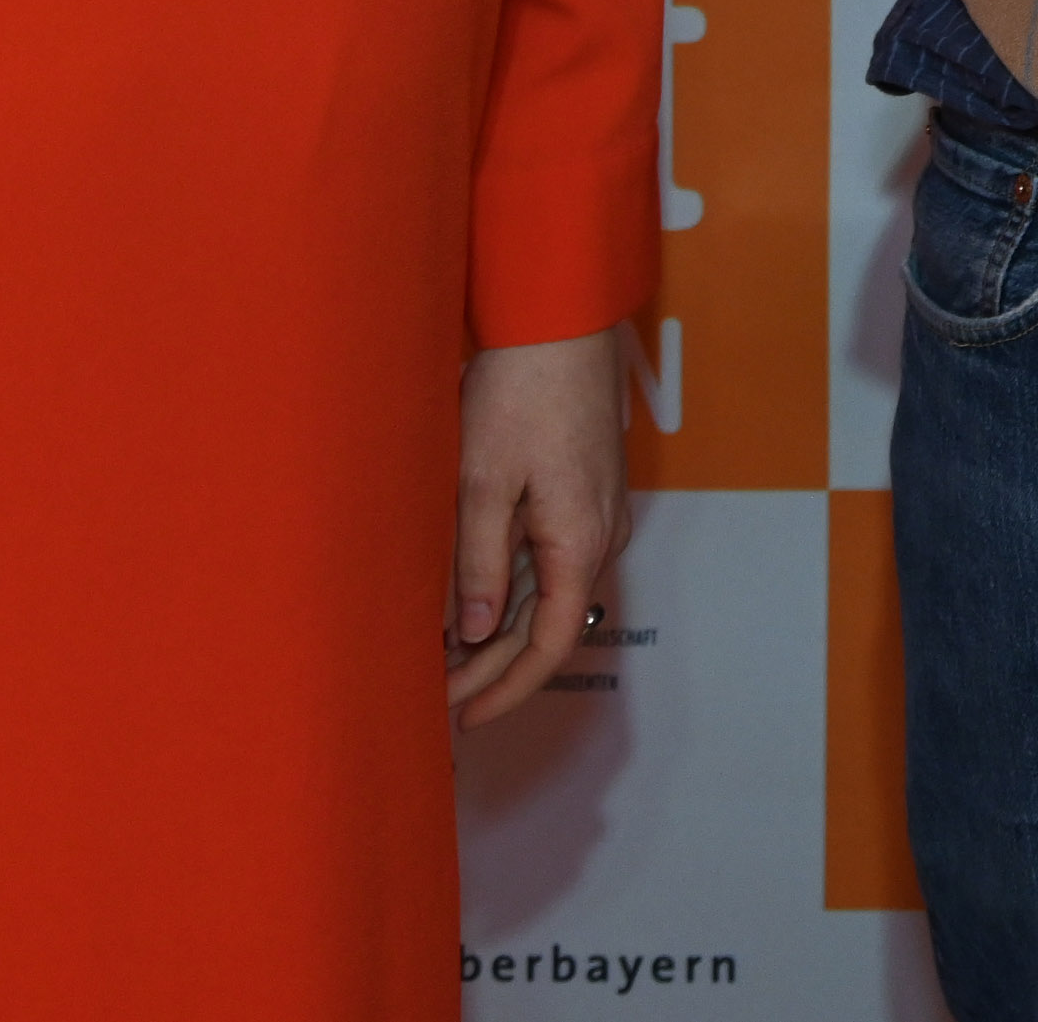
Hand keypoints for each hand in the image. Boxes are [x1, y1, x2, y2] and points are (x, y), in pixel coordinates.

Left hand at [449, 327, 625, 733]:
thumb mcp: (484, 481)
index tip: (463, 718)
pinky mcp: (587, 492)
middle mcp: (601, 535)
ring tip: (443, 659)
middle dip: (492, 668)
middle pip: (548, 626)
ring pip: (549, 595)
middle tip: (435, 697)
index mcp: (580, 541)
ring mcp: (599, 513)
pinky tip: (472, 599)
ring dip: (500, 631)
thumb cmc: (521, 390)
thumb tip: (471, 632)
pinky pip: (552, 561)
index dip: (507, 690)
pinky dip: (513, 591)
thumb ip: (478, 563)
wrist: (562, 318)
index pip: (549, 645)